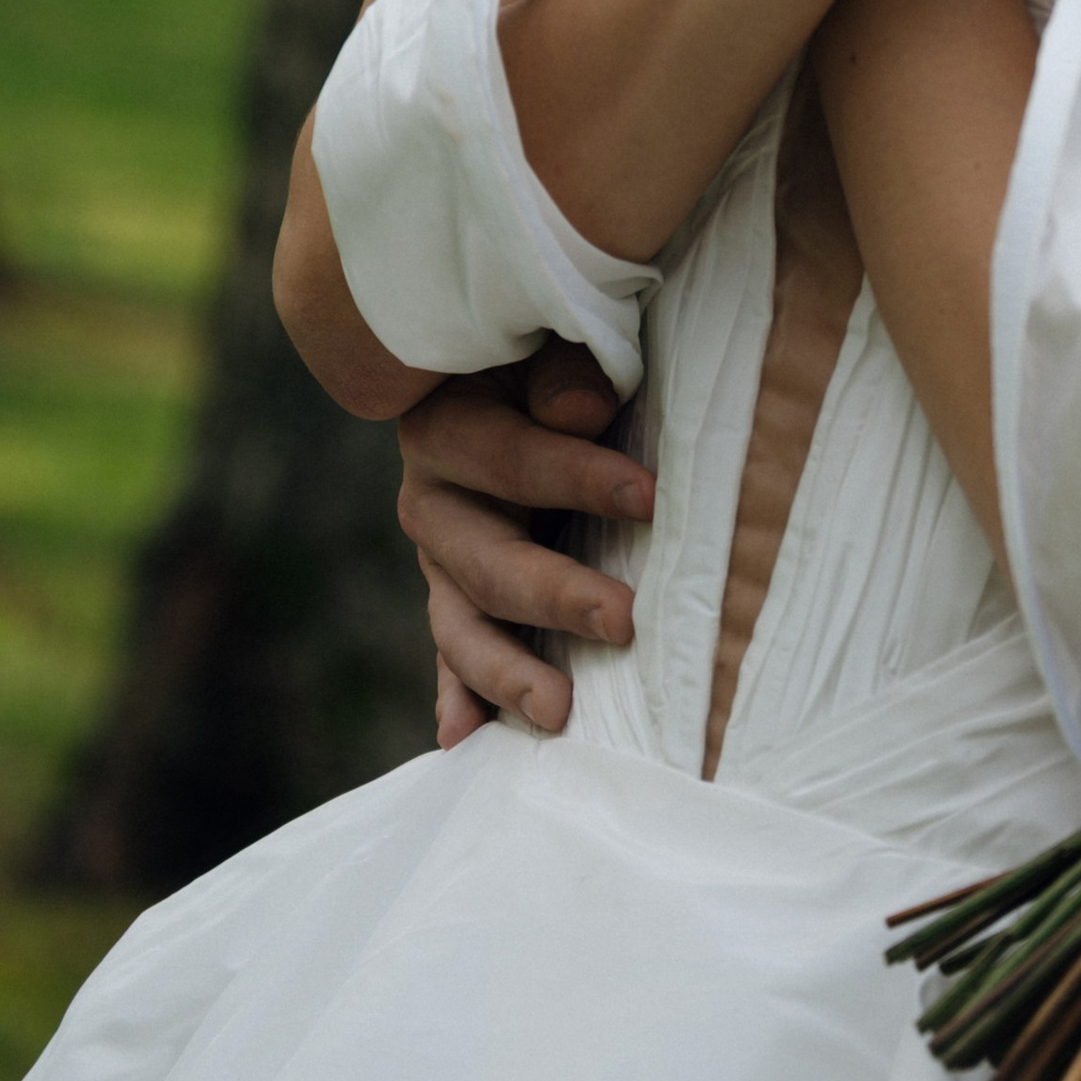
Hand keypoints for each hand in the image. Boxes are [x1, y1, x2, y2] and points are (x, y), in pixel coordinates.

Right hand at [397, 350, 648, 743]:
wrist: (508, 376)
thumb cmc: (552, 355)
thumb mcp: (556, 341)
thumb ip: (564, 369)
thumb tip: (579, 413)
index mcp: (447, 426)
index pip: (509, 458)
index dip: (577, 476)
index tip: (649, 498)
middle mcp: (431, 500)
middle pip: (484, 560)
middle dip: (554, 595)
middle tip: (624, 622)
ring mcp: (440, 561)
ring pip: (460, 626)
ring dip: (506, 672)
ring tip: (559, 712)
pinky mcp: (457, 600)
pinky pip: (453, 657)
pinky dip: (460, 699)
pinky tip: (467, 740)